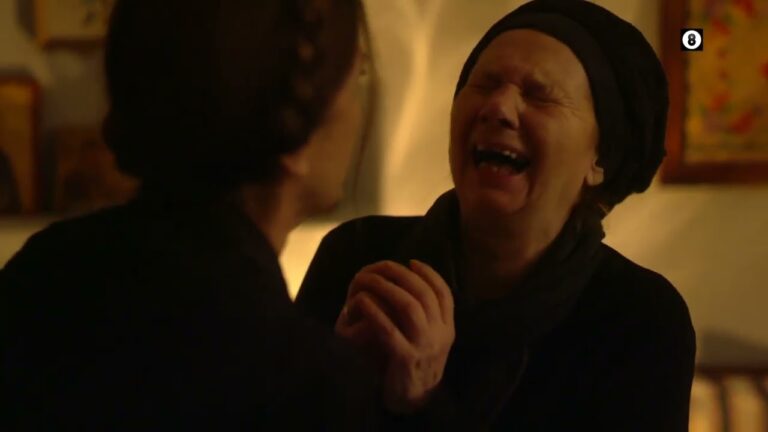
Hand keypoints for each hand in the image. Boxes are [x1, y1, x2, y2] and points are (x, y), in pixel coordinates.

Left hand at [335, 260, 454, 413]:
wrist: (414, 402)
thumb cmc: (415, 364)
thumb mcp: (430, 339)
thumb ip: (426, 316)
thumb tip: (411, 283)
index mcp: (448, 329)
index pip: (444, 294)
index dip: (430, 274)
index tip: (412, 262)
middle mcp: (440, 336)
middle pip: (424, 295)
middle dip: (402, 275)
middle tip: (384, 265)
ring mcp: (424, 347)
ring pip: (409, 307)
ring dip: (387, 288)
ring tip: (369, 278)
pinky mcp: (404, 359)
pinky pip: (388, 330)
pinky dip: (374, 312)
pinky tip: (360, 302)